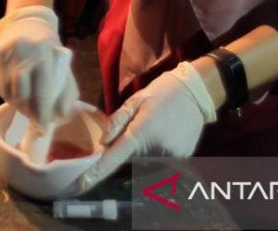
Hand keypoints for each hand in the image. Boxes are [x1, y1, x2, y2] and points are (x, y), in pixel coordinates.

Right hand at [0, 5, 79, 126]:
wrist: (26, 23)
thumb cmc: (48, 48)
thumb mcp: (62, 64)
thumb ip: (66, 89)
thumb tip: (62, 115)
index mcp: (42, 52)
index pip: (41, 90)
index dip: (42, 112)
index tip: (44, 126)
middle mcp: (20, 52)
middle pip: (21, 94)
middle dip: (29, 110)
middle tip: (35, 116)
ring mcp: (3, 55)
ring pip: (8, 93)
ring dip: (18, 103)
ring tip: (26, 103)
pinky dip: (8, 93)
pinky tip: (16, 89)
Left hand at [75, 61, 215, 193]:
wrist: (194, 93)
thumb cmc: (160, 94)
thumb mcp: (135, 101)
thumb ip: (117, 122)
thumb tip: (103, 143)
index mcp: (142, 131)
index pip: (116, 157)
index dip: (98, 172)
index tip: (83, 184)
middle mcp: (157, 148)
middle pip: (131, 162)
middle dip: (127, 154)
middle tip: (138, 131)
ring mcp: (172, 156)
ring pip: (146, 165)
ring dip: (142, 155)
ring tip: (154, 131)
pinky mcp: (182, 159)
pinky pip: (160, 163)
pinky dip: (156, 155)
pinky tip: (164, 136)